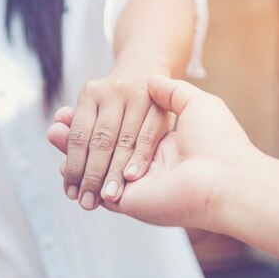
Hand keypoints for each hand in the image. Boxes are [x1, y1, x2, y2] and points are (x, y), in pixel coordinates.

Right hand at [48, 75, 258, 228]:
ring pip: (94, 165)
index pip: (116, 128)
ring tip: (52, 134)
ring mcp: (133, 181)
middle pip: (100, 147)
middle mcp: (142, 162)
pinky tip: (62, 159)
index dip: (96, 119)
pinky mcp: (128, 199)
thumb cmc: (218, 138)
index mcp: (156, 142)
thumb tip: (153, 79)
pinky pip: (96, 185)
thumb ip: (170, 92)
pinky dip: (78, 172)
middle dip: (76, 137)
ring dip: (71, 152)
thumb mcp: (195, 103)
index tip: (75, 108)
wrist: (226, 174)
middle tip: (54, 125)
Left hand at [57, 76, 173, 210]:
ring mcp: (140, 96)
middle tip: (87, 203)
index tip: (71, 192)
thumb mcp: (91, 111)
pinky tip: (131, 179)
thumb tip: (52, 134)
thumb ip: (73, 129)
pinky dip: (139, 161)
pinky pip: (148, 139)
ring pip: (125, 142)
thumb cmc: (112, 103)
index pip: (79, 135)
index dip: (74, 166)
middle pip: (101, 140)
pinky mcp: (161, 106)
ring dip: (115, 173)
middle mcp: (115, 91)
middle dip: (93, 176)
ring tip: (108, 198)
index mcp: (91, 92)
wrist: (146, 72)